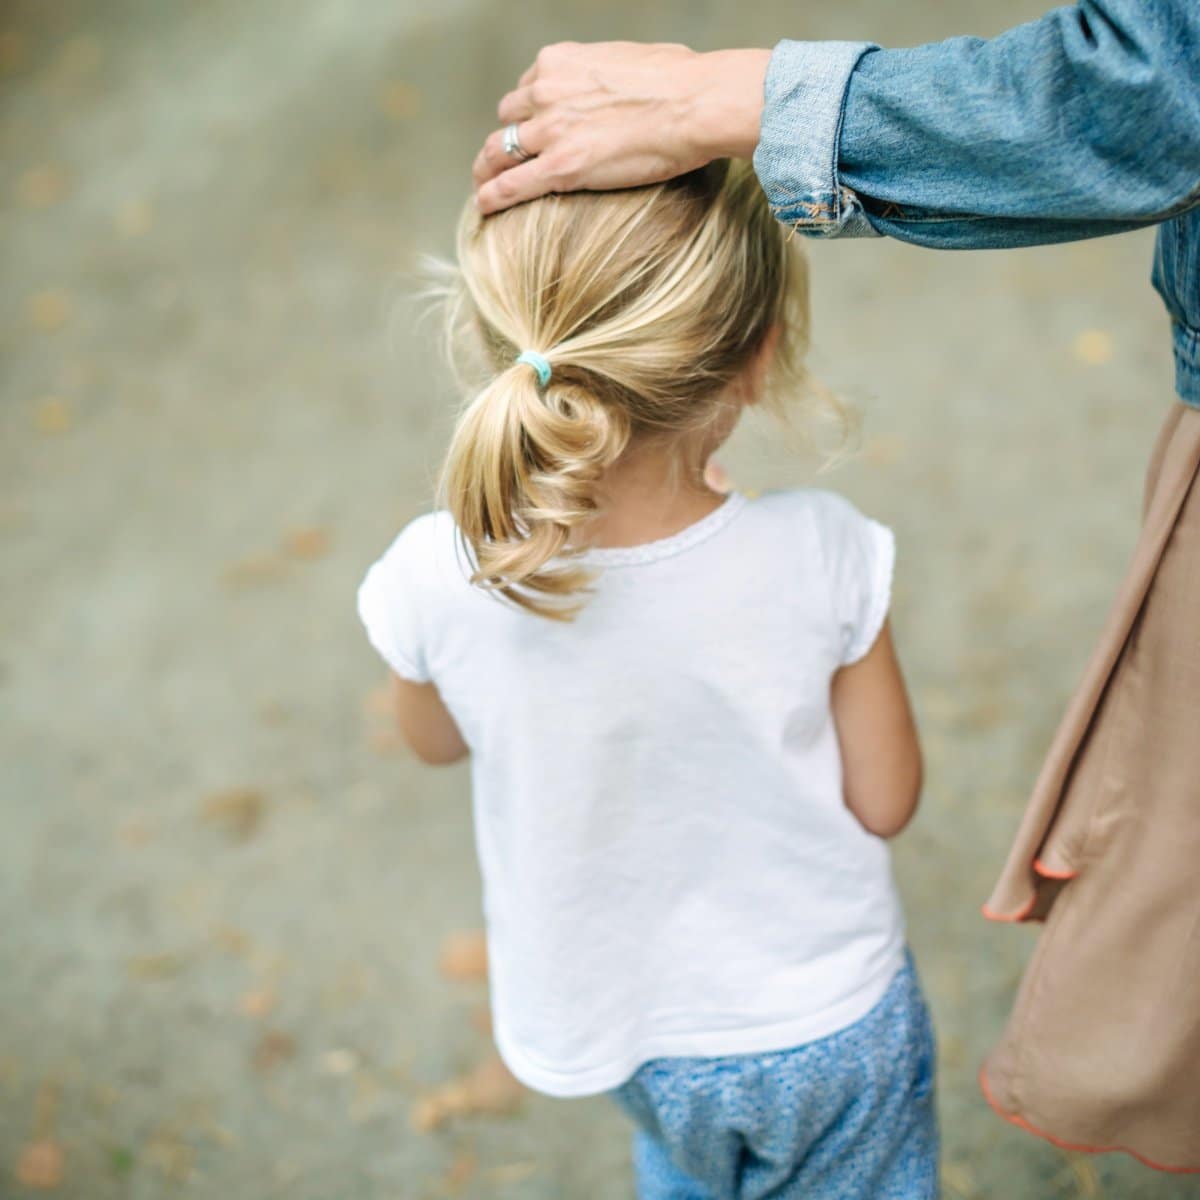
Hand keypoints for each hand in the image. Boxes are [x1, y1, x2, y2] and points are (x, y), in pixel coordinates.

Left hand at [473, 43, 770, 214]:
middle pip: (509, 119)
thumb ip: (608, 72)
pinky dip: (492, 197)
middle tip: (499, 160)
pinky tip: (483, 208)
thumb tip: (623, 82)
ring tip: (485, 186)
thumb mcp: (630, 59)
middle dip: (506, 139)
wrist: (694, 104)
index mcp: (561, 61)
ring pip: (500, 151)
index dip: (528, 111)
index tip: (531, 128)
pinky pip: (511, 185)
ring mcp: (551, 130)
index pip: (527, 87)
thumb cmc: (680, 80)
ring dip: (491, 168)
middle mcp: (547, 91)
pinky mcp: (561, 167)